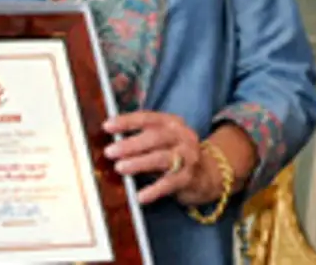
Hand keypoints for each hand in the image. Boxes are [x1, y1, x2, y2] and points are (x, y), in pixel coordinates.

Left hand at [102, 110, 219, 205]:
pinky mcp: (190, 177)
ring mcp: (188, 157)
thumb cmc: (174, 155)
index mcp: (172, 123)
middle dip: (130, 144)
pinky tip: (140, 196)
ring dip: (139, 163)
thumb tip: (111, 144)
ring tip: (120, 168)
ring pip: (162, 158)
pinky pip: (169, 183)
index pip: (147, 118)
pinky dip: (154, 190)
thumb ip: (141, 139)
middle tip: (110, 152)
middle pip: (155, 137)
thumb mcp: (161, 142)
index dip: (126, 121)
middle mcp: (182, 136)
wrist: (208, 174)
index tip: (107, 126)